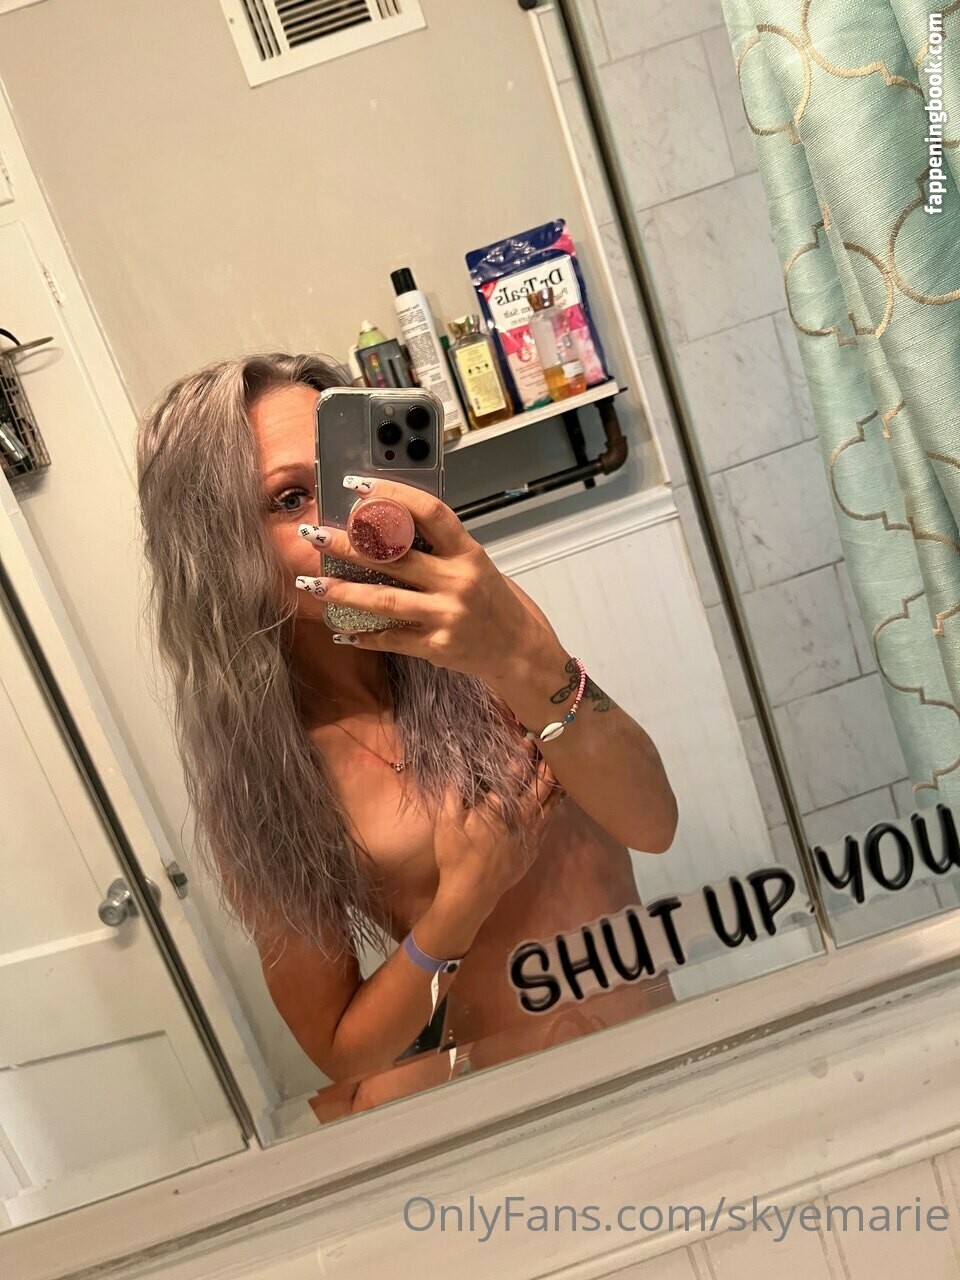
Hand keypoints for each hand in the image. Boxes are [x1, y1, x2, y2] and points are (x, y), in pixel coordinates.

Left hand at [296, 475, 539, 681]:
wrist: (521, 651)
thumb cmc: (496, 602)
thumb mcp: (477, 565)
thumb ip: (441, 549)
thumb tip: (389, 527)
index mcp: (468, 553)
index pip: (430, 513)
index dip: (392, 496)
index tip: (357, 486)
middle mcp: (457, 581)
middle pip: (394, 557)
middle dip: (348, 545)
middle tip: (314, 534)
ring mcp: (446, 616)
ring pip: (384, 600)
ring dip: (343, 592)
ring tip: (312, 584)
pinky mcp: (437, 646)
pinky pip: (392, 639)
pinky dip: (364, 635)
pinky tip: (342, 631)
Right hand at [432, 746, 566, 926]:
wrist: (471, 894)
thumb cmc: (456, 856)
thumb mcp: (446, 822)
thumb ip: (452, 792)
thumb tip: (456, 765)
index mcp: (498, 808)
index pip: (515, 776)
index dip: (523, 757)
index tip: (529, 740)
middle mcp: (520, 819)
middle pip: (539, 787)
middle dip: (546, 766)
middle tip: (552, 749)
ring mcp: (529, 836)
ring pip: (549, 805)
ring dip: (554, 785)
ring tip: (562, 768)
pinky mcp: (532, 850)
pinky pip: (548, 824)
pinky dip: (553, 809)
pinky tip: (556, 801)